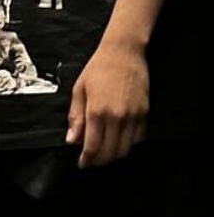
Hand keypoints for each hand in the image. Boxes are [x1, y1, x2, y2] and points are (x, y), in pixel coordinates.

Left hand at [67, 42, 147, 167]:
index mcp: (97, 112)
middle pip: (111, 152)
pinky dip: (128, 144)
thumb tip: (72, 140)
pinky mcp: (145, 112)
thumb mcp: (79, 91)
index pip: (93, 146)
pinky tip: (119, 141)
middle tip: (92, 161)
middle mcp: (117, 117)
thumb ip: (75, 117)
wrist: (124, 53)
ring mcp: (134, 116)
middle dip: (100, 161)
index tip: (82, 163)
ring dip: (115, 155)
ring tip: (104, 153)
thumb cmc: (97, 69)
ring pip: (126, 148)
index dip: (87, 159)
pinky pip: (138, 137)